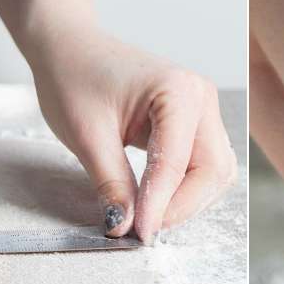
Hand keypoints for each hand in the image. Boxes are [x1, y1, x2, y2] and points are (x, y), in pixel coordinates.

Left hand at [27, 29, 236, 242]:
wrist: (68, 49)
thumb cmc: (73, 76)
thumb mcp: (86, 137)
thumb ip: (112, 184)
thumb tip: (126, 226)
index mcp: (177, 90)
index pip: (177, 163)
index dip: (160, 205)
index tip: (140, 233)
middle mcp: (200, 98)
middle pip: (213, 172)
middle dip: (181, 207)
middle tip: (144, 229)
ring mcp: (202, 112)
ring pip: (214, 174)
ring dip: (187, 202)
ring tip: (147, 215)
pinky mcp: (194, 126)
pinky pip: (203, 168)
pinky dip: (184, 191)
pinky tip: (156, 200)